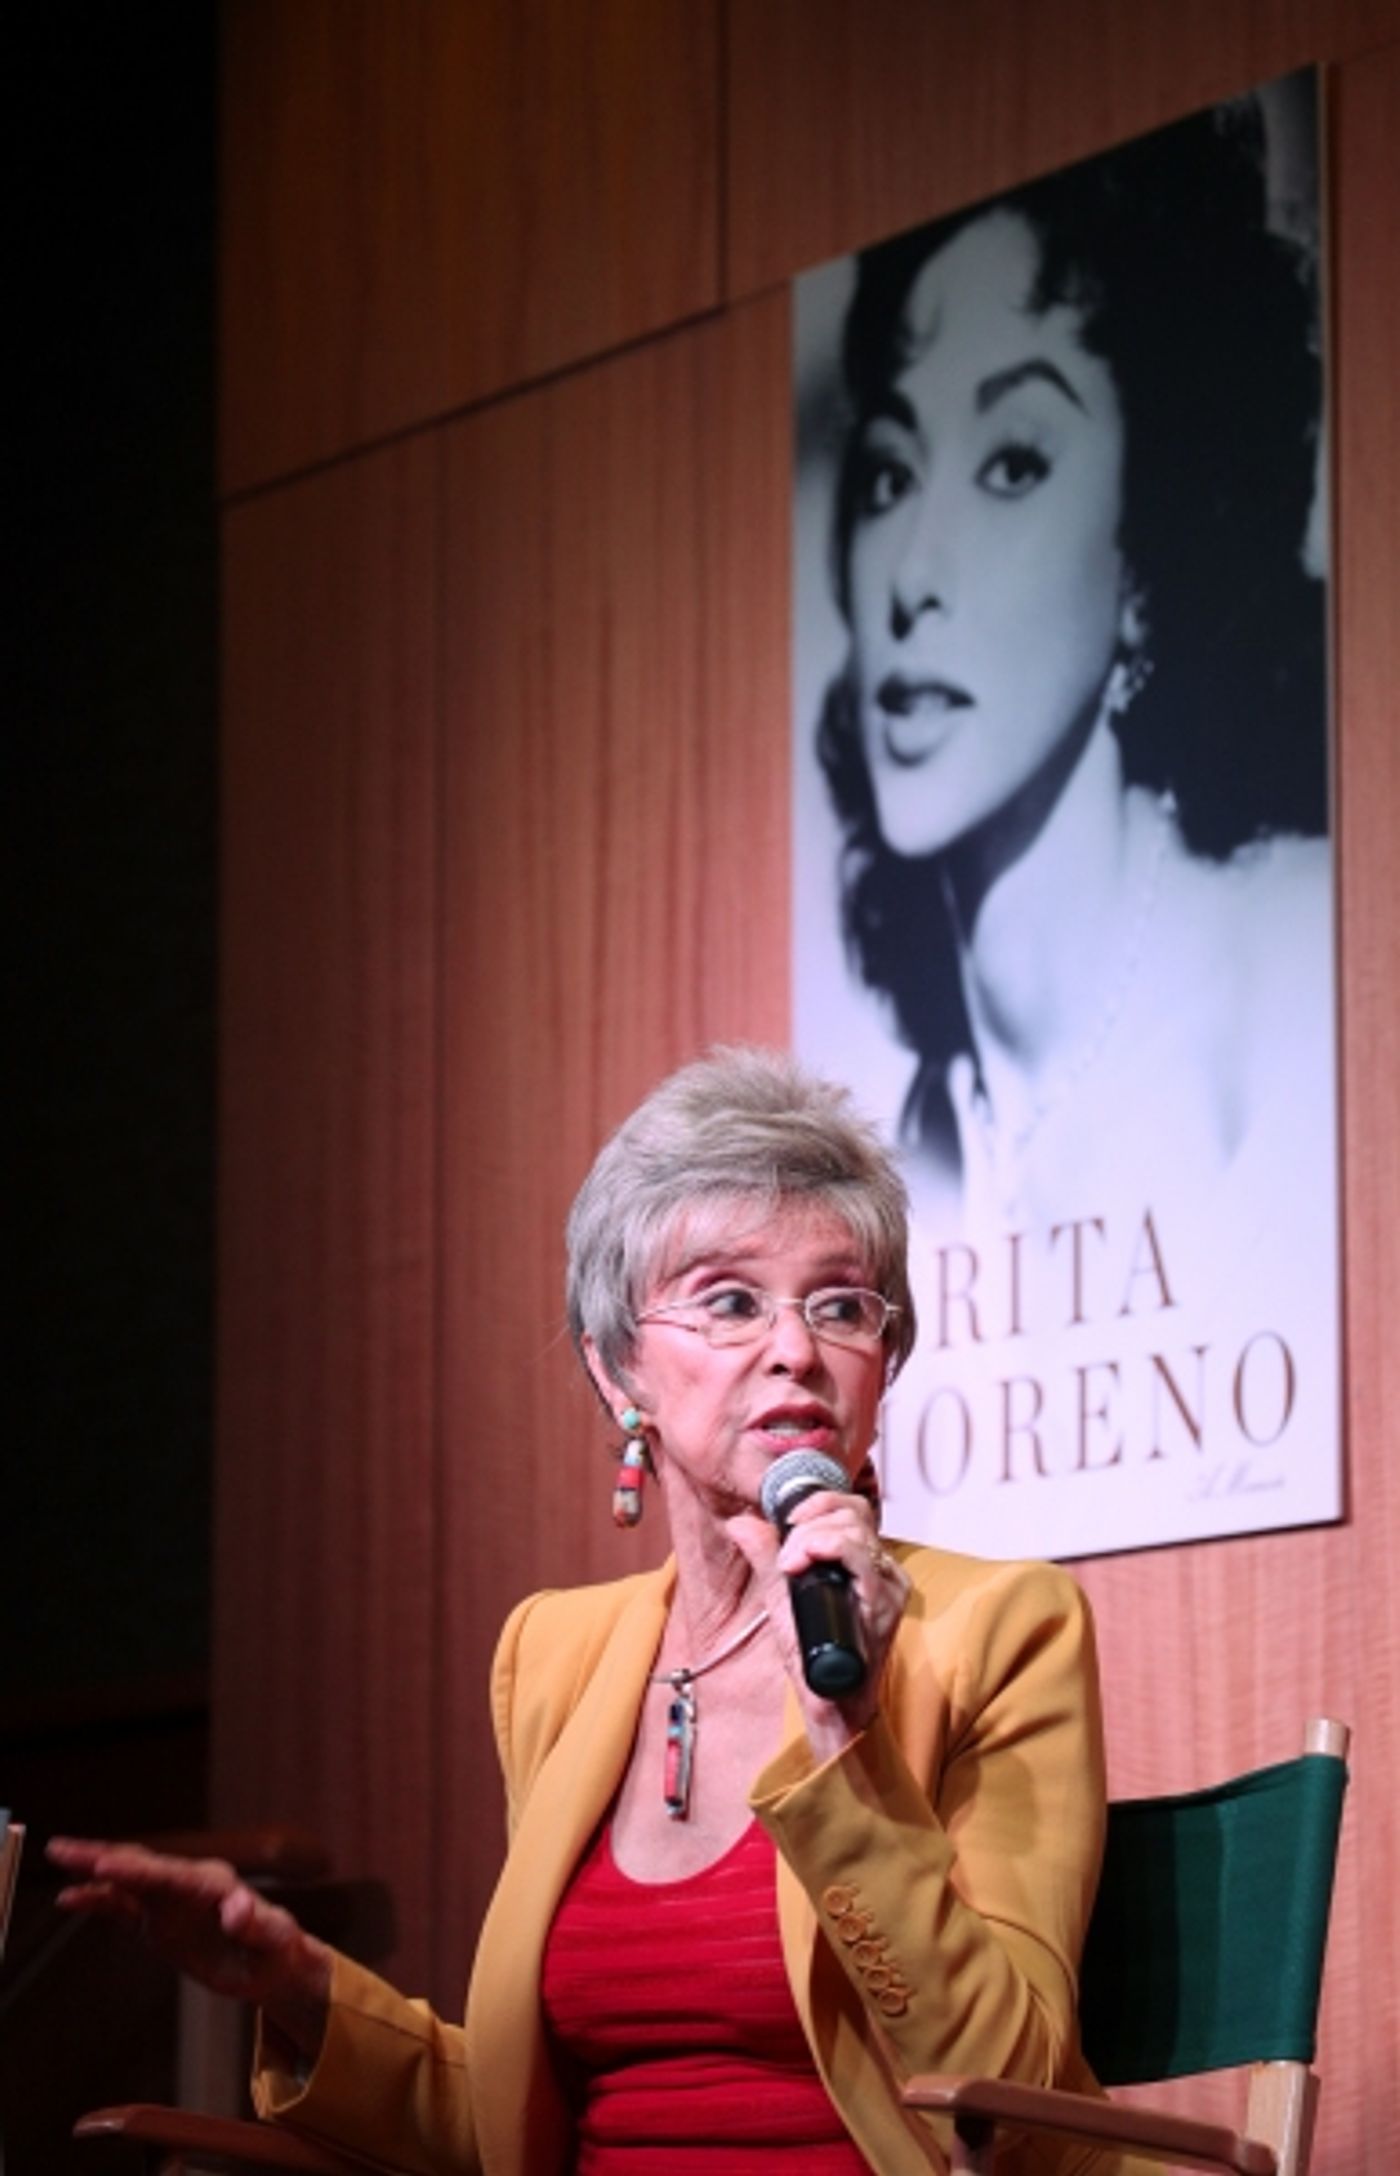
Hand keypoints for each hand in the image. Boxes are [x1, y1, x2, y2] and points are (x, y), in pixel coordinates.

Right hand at [47, 1837, 331, 2054]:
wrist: (270, 1962)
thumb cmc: (277, 1948)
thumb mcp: (274, 1938)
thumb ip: (256, 1923)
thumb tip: (238, 1909)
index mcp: (212, 1884)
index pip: (168, 1874)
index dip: (135, 1871)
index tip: (103, 1865)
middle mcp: (186, 1884)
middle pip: (139, 1866)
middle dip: (100, 1857)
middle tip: (61, 1849)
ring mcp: (170, 1900)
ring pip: (125, 1880)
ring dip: (91, 1869)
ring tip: (57, 1855)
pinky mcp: (159, 1919)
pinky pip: (123, 1907)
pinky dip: (97, 1900)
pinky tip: (71, 1898)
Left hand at [726, 1488, 909, 1753]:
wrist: (827, 1701)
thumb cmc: (810, 1652)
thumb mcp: (781, 1595)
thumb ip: (765, 1556)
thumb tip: (741, 1522)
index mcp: (863, 1561)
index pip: (851, 1509)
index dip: (820, 1502)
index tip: (788, 1518)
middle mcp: (882, 1569)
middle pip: (854, 1514)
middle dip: (811, 1521)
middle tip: (786, 1552)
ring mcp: (888, 1586)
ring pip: (857, 1531)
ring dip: (813, 1537)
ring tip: (790, 1563)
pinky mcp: (886, 1604)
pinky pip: (864, 1560)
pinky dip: (830, 1549)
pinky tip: (804, 1562)